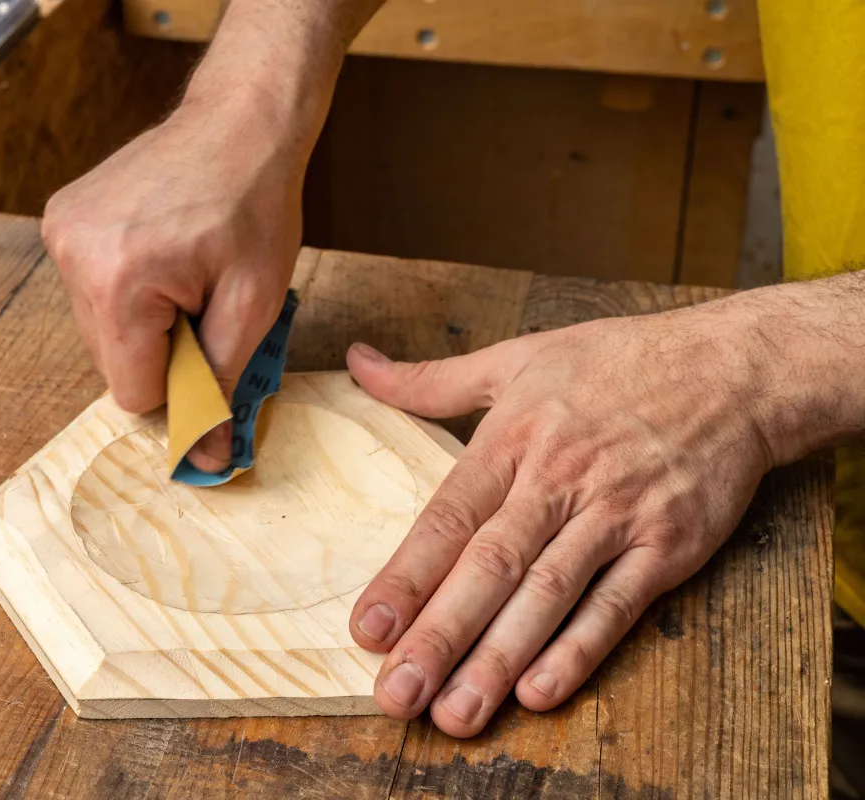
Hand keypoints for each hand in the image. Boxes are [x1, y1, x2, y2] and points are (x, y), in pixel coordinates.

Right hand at [41, 97, 303, 468]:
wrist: (240, 123)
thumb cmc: (254, 207)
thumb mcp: (254, 306)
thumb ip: (220, 386)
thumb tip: (203, 459)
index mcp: (119, 283)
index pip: (133, 392)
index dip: (181, 385)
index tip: (211, 349)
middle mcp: (75, 259)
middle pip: (112, 364)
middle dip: (162, 350)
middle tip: (203, 302)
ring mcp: (61, 234)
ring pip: (99, 332)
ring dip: (143, 322)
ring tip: (182, 272)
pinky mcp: (60, 220)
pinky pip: (89, 293)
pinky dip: (126, 292)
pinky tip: (158, 254)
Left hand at [345, 307, 775, 736]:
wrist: (732, 368)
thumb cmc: (616, 363)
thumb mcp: (517, 357)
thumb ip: (430, 379)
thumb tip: (358, 363)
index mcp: (513, 439)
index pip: (449, 517)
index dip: (407, 576)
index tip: (367, 628)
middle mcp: (559, 480)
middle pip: (491, 567)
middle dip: (440, 636)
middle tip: (398, 693)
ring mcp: (617, 516)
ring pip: (548, 595)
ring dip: (499, 658)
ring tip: (455, 713)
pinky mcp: (668, 546)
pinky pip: (617, 606)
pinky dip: (578, 650)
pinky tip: (538, 692)